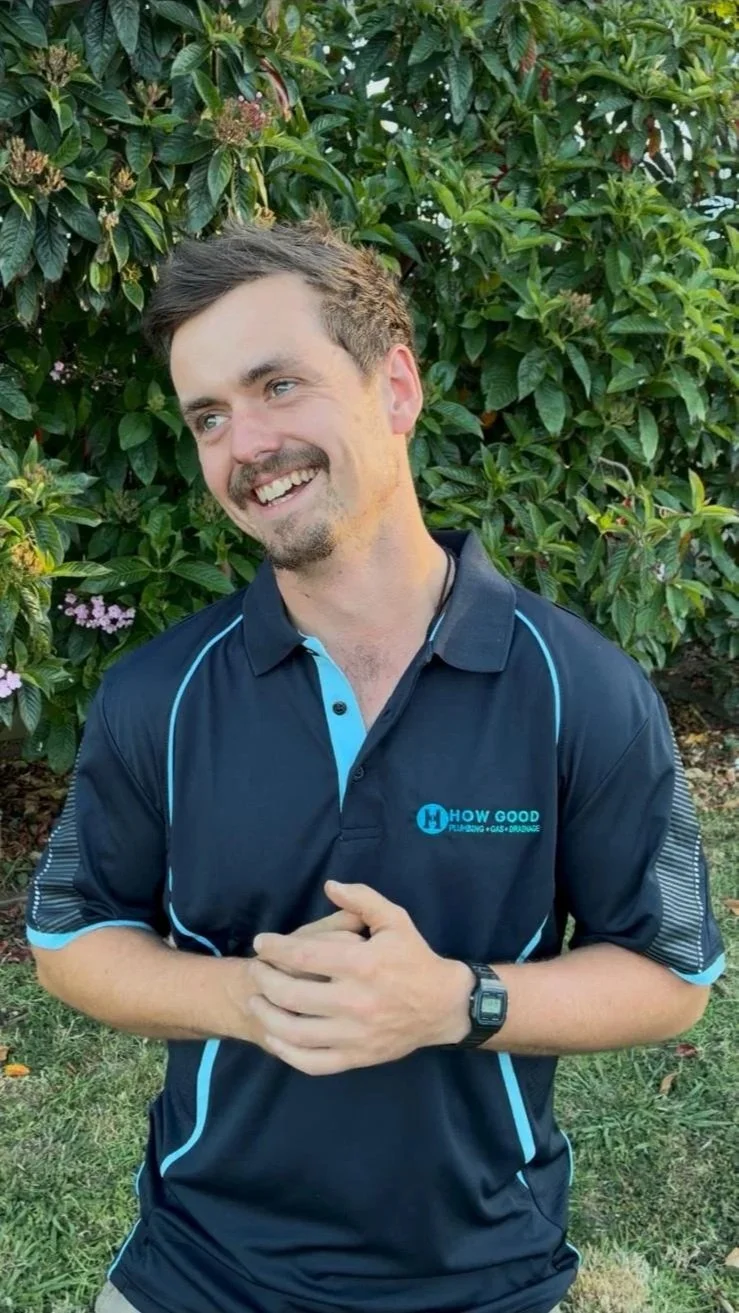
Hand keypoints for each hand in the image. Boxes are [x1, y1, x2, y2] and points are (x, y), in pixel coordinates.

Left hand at [249, 880, 472, 1075]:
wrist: (444, 1006)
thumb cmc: (414, 959)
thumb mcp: (395, 919)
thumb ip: (361, 899)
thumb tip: (328, 885)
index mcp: (363, 964)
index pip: (303, 956)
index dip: (275, 948)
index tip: (261, 943)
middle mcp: (356, 1001)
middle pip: (291, 995)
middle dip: (264, 980)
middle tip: (255, 969)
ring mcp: (355, 1034)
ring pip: (296, 1032)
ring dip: (268, 1015)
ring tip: (257, 1000)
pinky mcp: (357, 1057)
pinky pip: (313, 1062)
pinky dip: (286, 1052)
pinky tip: (274, 1036)